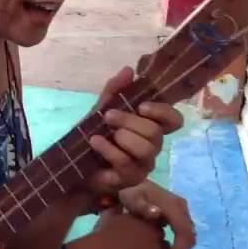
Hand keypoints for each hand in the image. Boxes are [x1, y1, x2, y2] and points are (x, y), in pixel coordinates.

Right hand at [71, 212, 169, 248]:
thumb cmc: (102, 233)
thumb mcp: (110, 215)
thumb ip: (119, 209)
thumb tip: (120, 205)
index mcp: (145, 216)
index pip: (155, 219)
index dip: (147, 225)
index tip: (138, 231)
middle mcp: (154, 229)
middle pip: (159, 232)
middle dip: (152, 236)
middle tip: (139, 243)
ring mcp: (156, 245)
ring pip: (163, 246)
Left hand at [85, 67, 183, 194]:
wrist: (73, 162)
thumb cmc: (95, 134)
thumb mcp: (101, 108)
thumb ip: (114, 90)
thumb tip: (129, 70)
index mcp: (150, 127)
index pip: (174, 120)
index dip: (163, 112)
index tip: (141, 106)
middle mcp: (152, 146)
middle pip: (155, 133)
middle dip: (129, 121)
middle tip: (108, 116)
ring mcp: (143, 165)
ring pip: (146, 149)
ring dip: (122, 136)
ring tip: (101, 133)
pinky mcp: (130, 179)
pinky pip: (126, 163)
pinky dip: (108, 149)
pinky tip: (95, 142)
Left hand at [117, 181, 195, 248]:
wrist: (130, 182)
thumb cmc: (128, 192)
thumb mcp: (131, 198)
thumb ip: (142, 207)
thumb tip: (158, 214)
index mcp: (173, 206)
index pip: (185, 233)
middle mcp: (181, 207)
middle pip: (189, 236)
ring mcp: (180, 209)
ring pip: (187, 235)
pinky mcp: (177, 212)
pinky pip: (182, 231)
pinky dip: (177, 244)